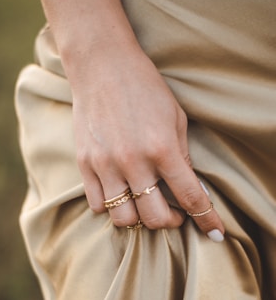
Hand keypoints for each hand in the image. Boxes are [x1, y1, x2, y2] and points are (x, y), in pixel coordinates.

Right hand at [71, 42, 224, 239]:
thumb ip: (182, 157)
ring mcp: (105, 165)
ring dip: (138, 218)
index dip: (207, 219)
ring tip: (143, 204)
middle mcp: (133, 162)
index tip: (215, 233)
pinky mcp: (85, 165)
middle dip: (170, 222)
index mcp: (162, 149)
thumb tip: (192, 189)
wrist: (102, 66)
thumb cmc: (145, 88)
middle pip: (154, 218)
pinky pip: (97, 204)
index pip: (191, 197)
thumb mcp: (175, 118)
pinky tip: (120, 191)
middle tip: (174, 214)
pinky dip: (111, 206)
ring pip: (123, 218)